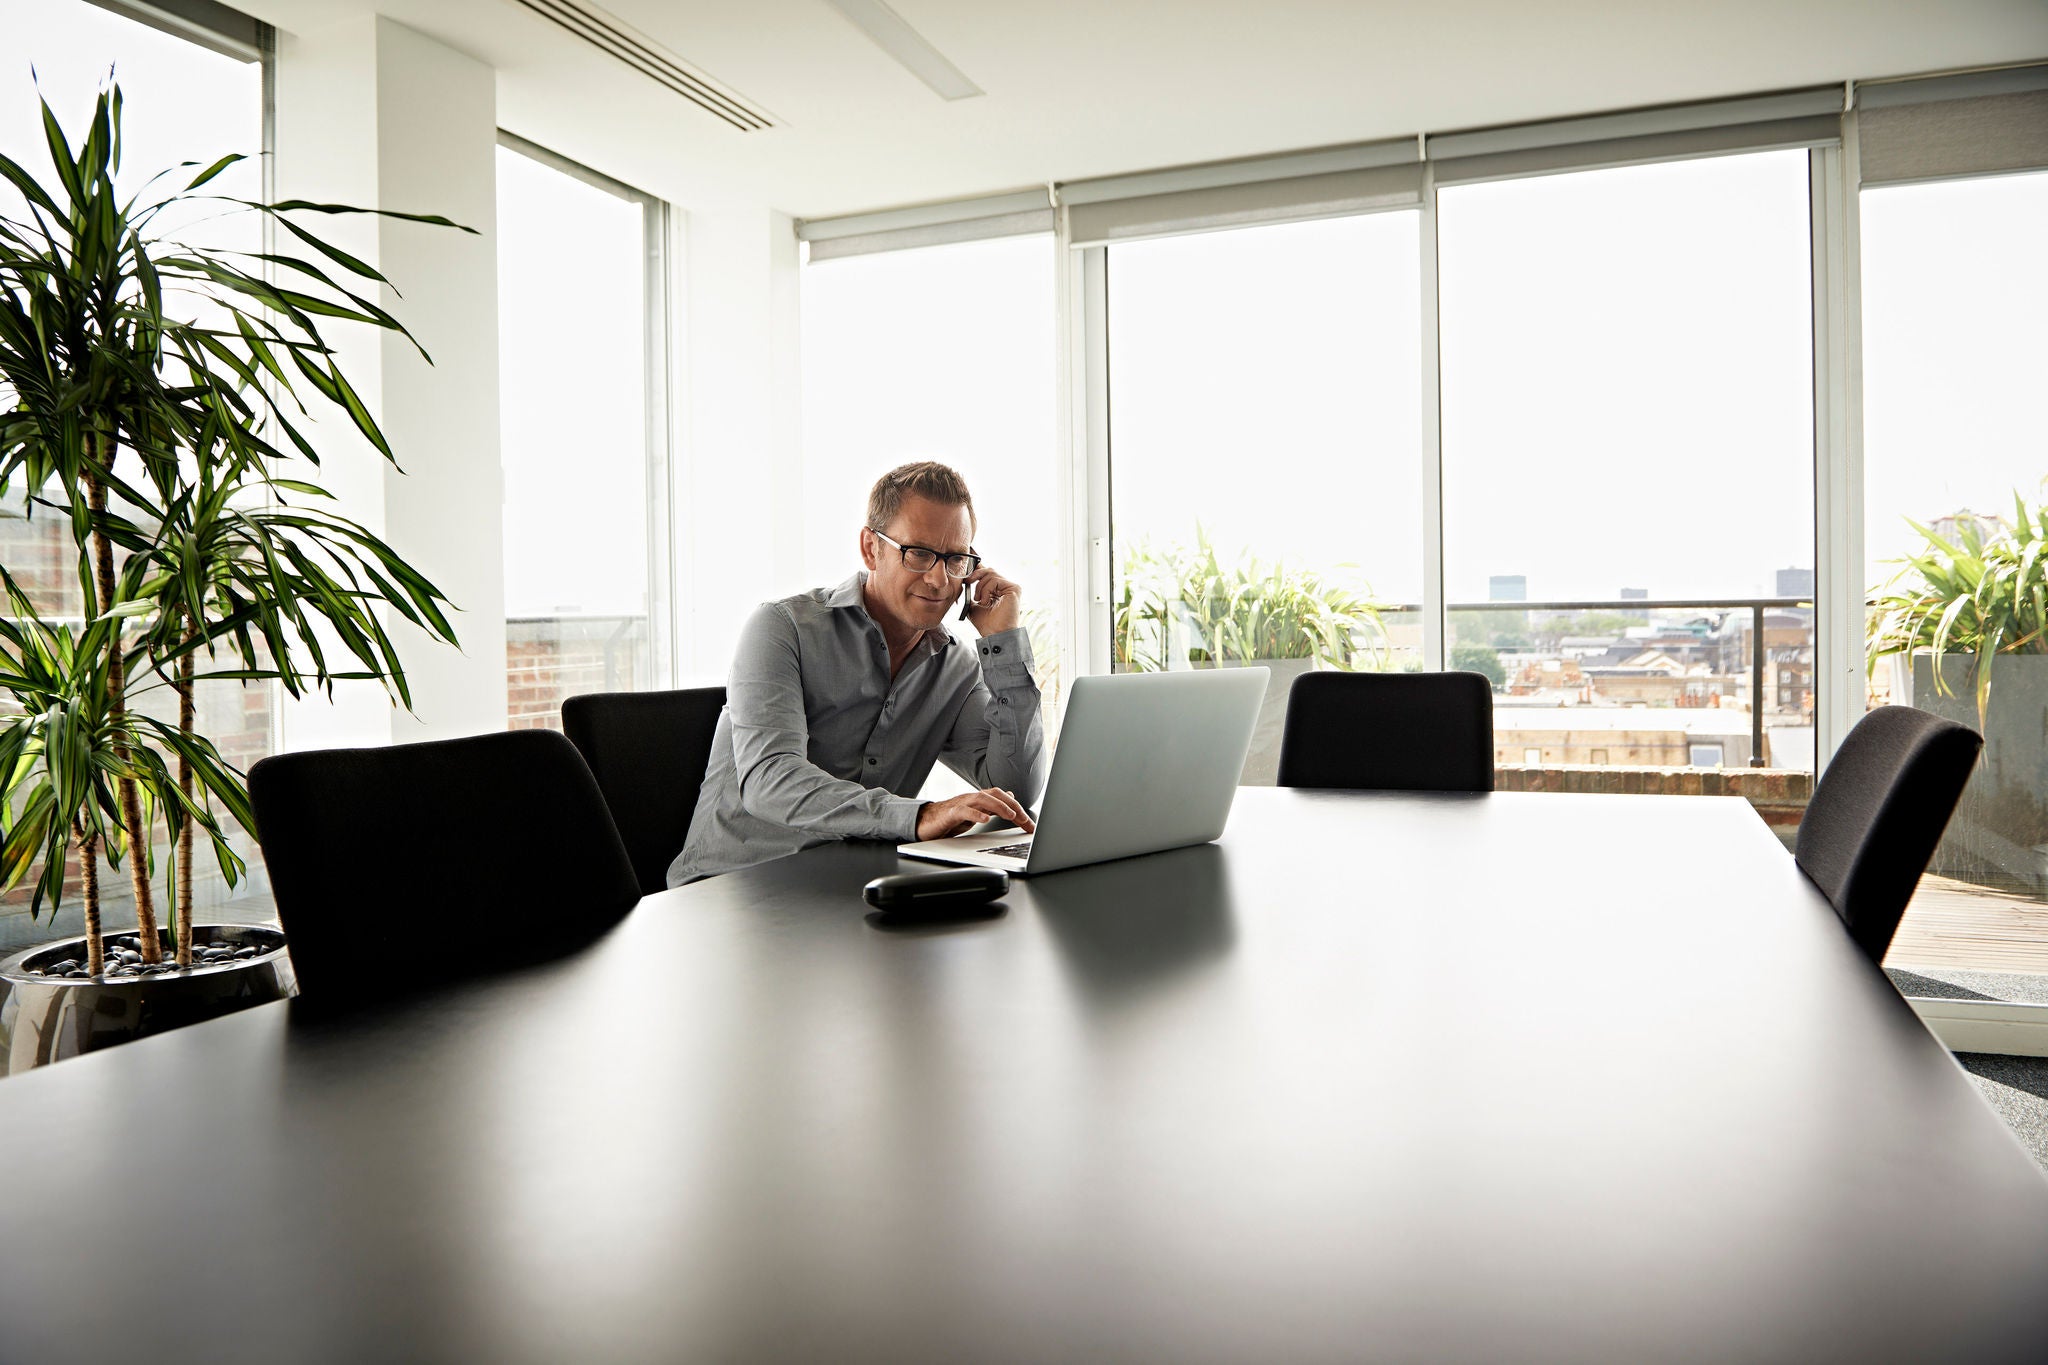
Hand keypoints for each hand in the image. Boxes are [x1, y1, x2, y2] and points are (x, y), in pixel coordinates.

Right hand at [916, 788, 1036, 840]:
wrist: (926, 822)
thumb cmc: (951, 819)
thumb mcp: (977, 813)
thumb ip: (993, 806)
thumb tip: (1010, 797)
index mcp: (980, 800)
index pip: (1004, 799)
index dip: (1019, 810)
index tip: (1031, 826)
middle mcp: (973, 798)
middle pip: (996, 795)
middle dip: (1013, 807)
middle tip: (1025, 821)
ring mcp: (962, 803)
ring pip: (983, 799)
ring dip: (999, 807)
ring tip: (1011, 816)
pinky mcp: (951, 812)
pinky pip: (964, 810)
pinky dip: (975, 814)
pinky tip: (985, 819)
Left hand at [959, 565, 1021, 635]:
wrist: (995, 634)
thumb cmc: (986, 624)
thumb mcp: (973, 606)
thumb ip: (971, 593)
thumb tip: (964, 581)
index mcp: (998, 590)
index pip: (988, 573)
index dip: (976, 571)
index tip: (965, 577)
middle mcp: (1006, 587)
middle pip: (989, 570)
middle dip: (976, 575)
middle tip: (967, 582)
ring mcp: (1011, 587)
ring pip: (991, 574)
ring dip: (980, 587)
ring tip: (980, 601)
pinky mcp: (1014, 588)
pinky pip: (995, 580)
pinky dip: (986, 589)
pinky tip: (986, 601)